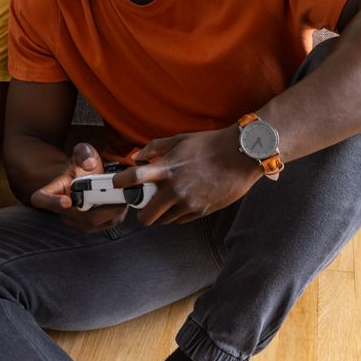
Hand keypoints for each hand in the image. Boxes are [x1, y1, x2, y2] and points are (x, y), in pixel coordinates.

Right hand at [30, 142, 128, 232]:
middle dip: (97, 207)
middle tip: (116, 195)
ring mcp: (75, 220)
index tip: (66, 201)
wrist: (87, 177)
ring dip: (110, 212)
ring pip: (92, 223)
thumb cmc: (81, 165)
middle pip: (76, 216)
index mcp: (51, 190)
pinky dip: (116, 216)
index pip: (41, 199)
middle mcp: (60, 209)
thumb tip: (89, 164)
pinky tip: (122, 203)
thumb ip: (84, 153)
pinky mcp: (90, 226)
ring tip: (122, 197)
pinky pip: (103, 226)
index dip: (51, 202)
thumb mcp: (83, 151)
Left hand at [113, 126, 263, 225]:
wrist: (241, 155)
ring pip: (164, 220)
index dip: (121, 183)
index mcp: (167, 168)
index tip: (118, 184)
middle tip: (143, 205)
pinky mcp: (201, 211)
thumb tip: (137, 156)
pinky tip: (183, 201)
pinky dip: (177, 213)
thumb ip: (155, 147)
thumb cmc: (211, 144)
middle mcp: (175, 189)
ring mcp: (188, 203)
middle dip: (141, 213)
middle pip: (146, 215)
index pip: (134, 178)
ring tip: (167, 201)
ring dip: (161, 213)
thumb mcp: (180, 139)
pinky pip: (181, 219)